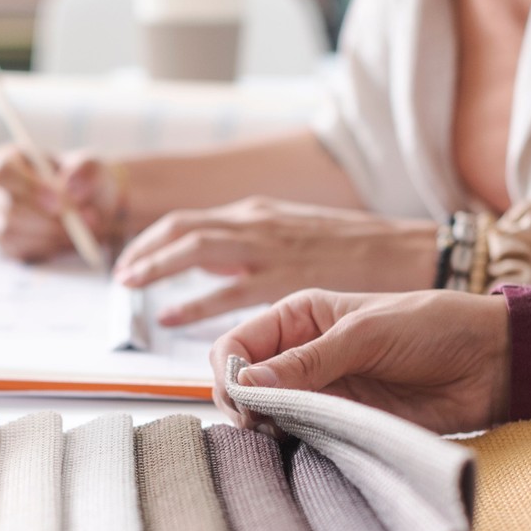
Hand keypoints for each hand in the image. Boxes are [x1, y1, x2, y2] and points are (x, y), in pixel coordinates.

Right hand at [0, 146, 118, 262]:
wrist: (91, 209)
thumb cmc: (85, 182)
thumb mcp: (93, 169)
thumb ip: (86, 171)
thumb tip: (69, 187)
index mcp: (8, 161)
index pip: (4, 173)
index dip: (29, 189)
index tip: (59, 203)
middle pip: (5, 206)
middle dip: (43, 218)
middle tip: (77, 225)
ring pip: (11, 231)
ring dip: (48, 234)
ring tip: (79, 231)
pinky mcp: (5, 243)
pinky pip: (17, 250)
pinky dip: (45, 248)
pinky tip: (64, 240)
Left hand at [114, 198, 437, 326]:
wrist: (410, 252)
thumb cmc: (357, 251)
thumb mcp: (296, 235)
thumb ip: (257, 247)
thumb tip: (221, 267)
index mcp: (258, 214)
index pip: (189, 220)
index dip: (154, 239)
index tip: (132, 259)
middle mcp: (256, 224)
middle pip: (181, 228)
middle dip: (144, 249)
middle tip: (121, 273)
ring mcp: (269, 249)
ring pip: (194, 248)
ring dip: (156, 265)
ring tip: (130, 285)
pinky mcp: (284, 278)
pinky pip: (224, 292)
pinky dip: (191, 303)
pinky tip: (169, 316)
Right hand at [209, 288, 510, 434]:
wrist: (492, 364)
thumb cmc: (434, 328)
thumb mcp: (365, 333)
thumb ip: (307, 361)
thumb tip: (248, 383)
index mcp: (300, 318)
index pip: (236, 344)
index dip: (230, 371)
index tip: (244, 396)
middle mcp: (301, 355)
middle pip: (243, 385)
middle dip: (243, 404)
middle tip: (263, 422)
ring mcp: (320, 393)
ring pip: (267, 416)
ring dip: (267, 429)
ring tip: (285, 435)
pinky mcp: (342, 425)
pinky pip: (301, 440)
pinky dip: (293, 448)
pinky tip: (301, 448)